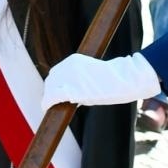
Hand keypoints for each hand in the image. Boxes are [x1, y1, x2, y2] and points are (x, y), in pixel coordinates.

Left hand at [41, 53, 160, 109]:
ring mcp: (69, 77)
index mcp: (74, 60)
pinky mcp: (71, 89)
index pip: (57, 71)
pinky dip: (47, 102)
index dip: (55, 83)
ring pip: (50, 87)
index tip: (57, 90)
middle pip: (51, 79)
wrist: (122, 79)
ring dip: (49, 96)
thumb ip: (80, 80)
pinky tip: (45, 107)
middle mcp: (68, 66)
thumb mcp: (93, 74)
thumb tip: (72, 95)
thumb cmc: (114, 78)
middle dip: (51, 89)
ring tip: (49, 106)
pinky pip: (52, 96)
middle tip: (52, 100)